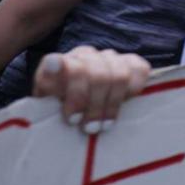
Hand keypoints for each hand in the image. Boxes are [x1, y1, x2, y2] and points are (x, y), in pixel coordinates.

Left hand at [36, 48, 151, 134]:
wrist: (77, 107)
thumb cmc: (60, 112)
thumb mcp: (44, 108)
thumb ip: (46, 95)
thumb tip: (53, 71)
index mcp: (56, 64)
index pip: (61, 64)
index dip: (72, 91)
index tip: (72, 118)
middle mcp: (83, 55)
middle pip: (95, 73)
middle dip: (94, 105)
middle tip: (89, 128)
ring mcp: (107, 57)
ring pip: (119, 74)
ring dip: (112, 104)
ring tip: (105, 125)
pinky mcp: (129, 62)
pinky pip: (139, 69)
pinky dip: (135, 88)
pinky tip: (126, 104)